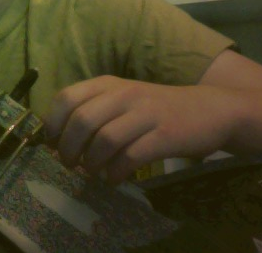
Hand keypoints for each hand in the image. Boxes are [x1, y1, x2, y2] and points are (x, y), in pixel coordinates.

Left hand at [43, 75, 239, 183]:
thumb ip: (93, 111)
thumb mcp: (122, 99)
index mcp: (108, 84)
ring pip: (104, 140)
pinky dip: (116, 172)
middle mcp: (124, 94)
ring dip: (91, 163)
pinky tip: (115, 178)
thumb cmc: (157, 108)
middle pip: (81, 121)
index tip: (52, 144)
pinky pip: (130, 157)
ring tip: (92, 173)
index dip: (53, 124)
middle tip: (69, 164)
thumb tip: (57, 139)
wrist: (209, 109)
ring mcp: (145, 114)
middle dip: (69, 148)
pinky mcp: (164, 135)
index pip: (66, 97)